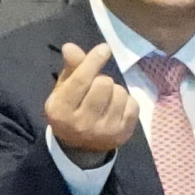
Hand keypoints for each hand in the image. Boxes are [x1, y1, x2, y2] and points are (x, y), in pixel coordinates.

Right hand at [44, 41, 136, 164]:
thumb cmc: (71, 110)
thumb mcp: (64, 89)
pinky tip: (117, 108)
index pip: (81, 80)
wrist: (80, 147)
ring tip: (106, 99)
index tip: (104, 48)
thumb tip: (70, 47)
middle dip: (102, 79)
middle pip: (103, 84)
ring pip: (120, 93)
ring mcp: (104, 131)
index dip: (94, 61)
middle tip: (97, 87)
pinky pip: (132, 105)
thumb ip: (71, 68)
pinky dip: (127, 101)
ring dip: (115, 90)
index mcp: (61, 110)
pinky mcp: (122, 135)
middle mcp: (82, 123)